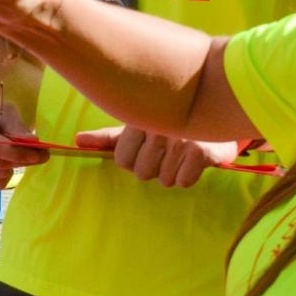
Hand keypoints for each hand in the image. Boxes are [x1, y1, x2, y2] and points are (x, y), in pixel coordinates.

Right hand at [0, 98, 47, 190]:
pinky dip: (5, 178)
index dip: (16, 151)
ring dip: (14, 167)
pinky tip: (4, 166)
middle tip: (41, 155)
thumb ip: (19, 128)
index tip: (38, 152)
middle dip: (22, 160)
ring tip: (16, 156)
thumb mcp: (7, 113)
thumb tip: (33, 142)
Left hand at [75, 126, 239, 188]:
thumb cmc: (170, 125)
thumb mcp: (138, 126)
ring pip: (163, 179)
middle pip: (142, 173)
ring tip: (181, 153)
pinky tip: (193, 160)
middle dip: (154, 167)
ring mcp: (180, 138)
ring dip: (172, 172)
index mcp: (139, 118)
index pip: (122, 160)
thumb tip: (78, 141)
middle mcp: (158, 126)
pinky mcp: (201, 150)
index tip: (147, 147)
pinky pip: (183, 181)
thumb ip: (109, 137)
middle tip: (167, 151)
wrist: (217, 113)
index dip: (134, 160)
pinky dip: (188, 175)